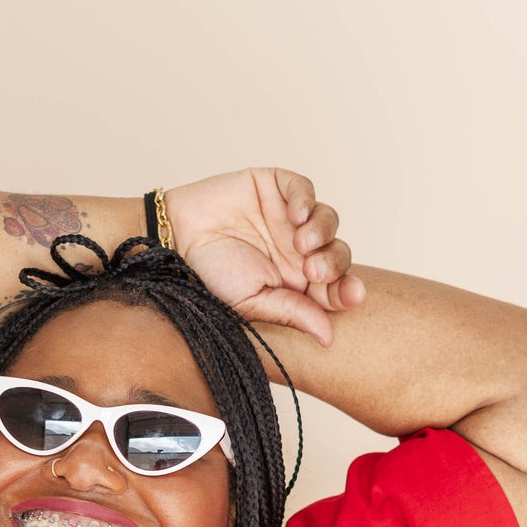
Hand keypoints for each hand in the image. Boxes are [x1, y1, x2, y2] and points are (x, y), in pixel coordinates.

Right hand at [165, 168, 363, 353]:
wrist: (174, 240)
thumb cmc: (209, 276)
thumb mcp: (252, 303)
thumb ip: (292, 314)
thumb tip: (328, 338)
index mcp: (296, 282)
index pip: (335, 286)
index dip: (348, 290)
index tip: (352, 295)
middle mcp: (298, 250)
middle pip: (337, 252)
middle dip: (334, 263)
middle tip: (314, 271)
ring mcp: (288, 217)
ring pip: (327, 219)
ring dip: (323, 231)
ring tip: (301, 242)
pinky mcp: (274, 187)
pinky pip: (303, 189)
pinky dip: (305, 199)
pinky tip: (295, 215)